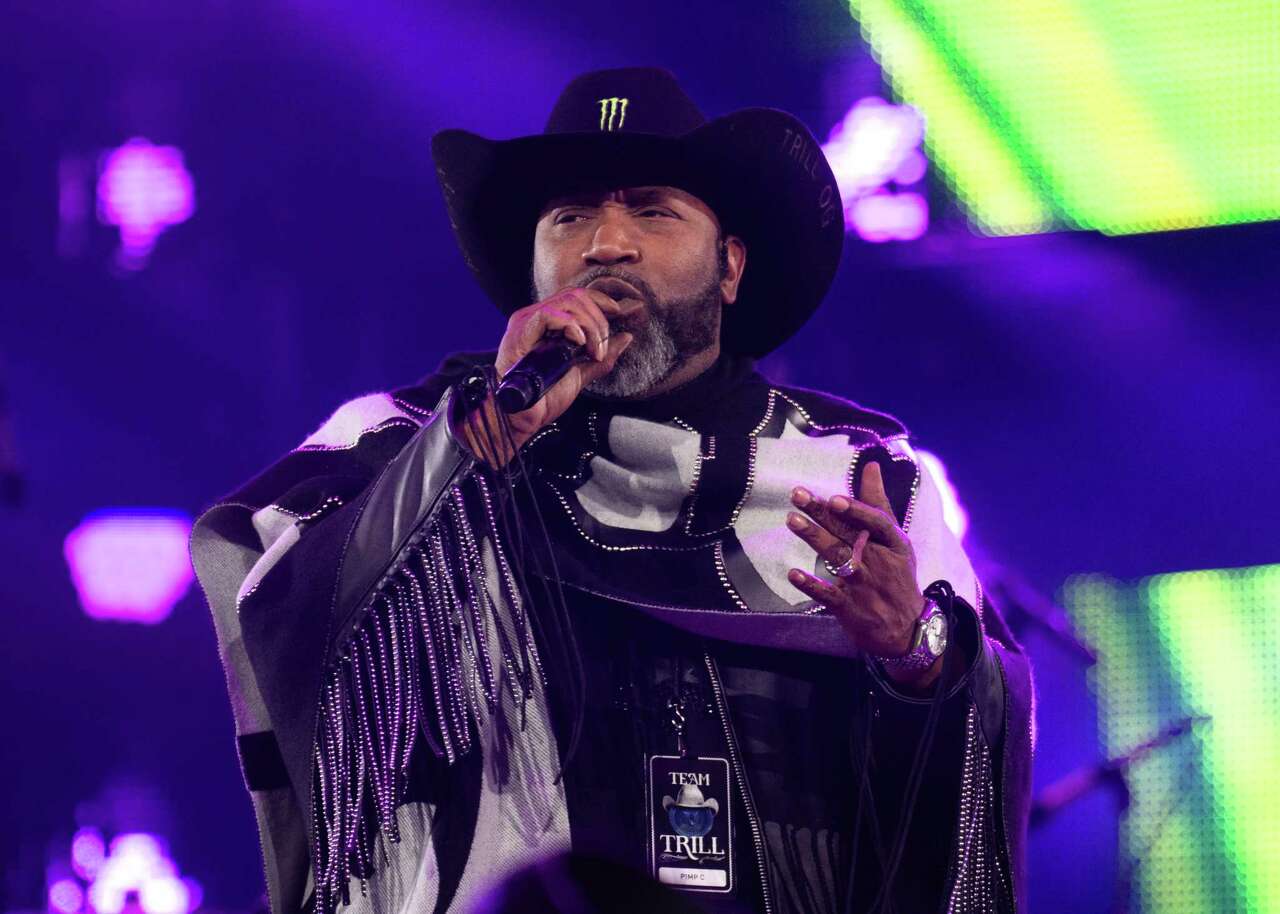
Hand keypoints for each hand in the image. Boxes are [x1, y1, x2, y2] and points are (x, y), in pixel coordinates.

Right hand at [456, 288, 635, 466]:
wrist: (521, 417)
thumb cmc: (544, 398)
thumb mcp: (581, 373)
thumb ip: (603, 356)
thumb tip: (627, 337)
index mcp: (549, 323)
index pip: (578, 296)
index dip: (602, 301)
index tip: (621, 314)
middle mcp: (537, 316)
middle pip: (577, 296)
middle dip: (600, 319)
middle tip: (602, 349)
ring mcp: (527, 321)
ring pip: (568, 302)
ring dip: (590, 326)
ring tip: (594, 352)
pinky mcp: (520, 330)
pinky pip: (549, 315)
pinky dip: (571, 327)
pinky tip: (579, 344)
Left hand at [784, 461, 939, 688]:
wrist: (907, 628)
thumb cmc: (896, 574)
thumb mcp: (894, 539)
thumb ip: (878, 503)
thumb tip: (871, 465)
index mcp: (893, 544)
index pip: (877, 523)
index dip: (856, 511)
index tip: (834, 498)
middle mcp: (879, 562)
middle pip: (848, 534)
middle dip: (822, 514)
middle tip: (797, 494)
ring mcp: (863, 586)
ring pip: (837, 558)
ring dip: (813, 538)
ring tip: (791, 520)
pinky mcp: (849, 607)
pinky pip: (828, 594)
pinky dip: (811, 585)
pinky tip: (793, 574)